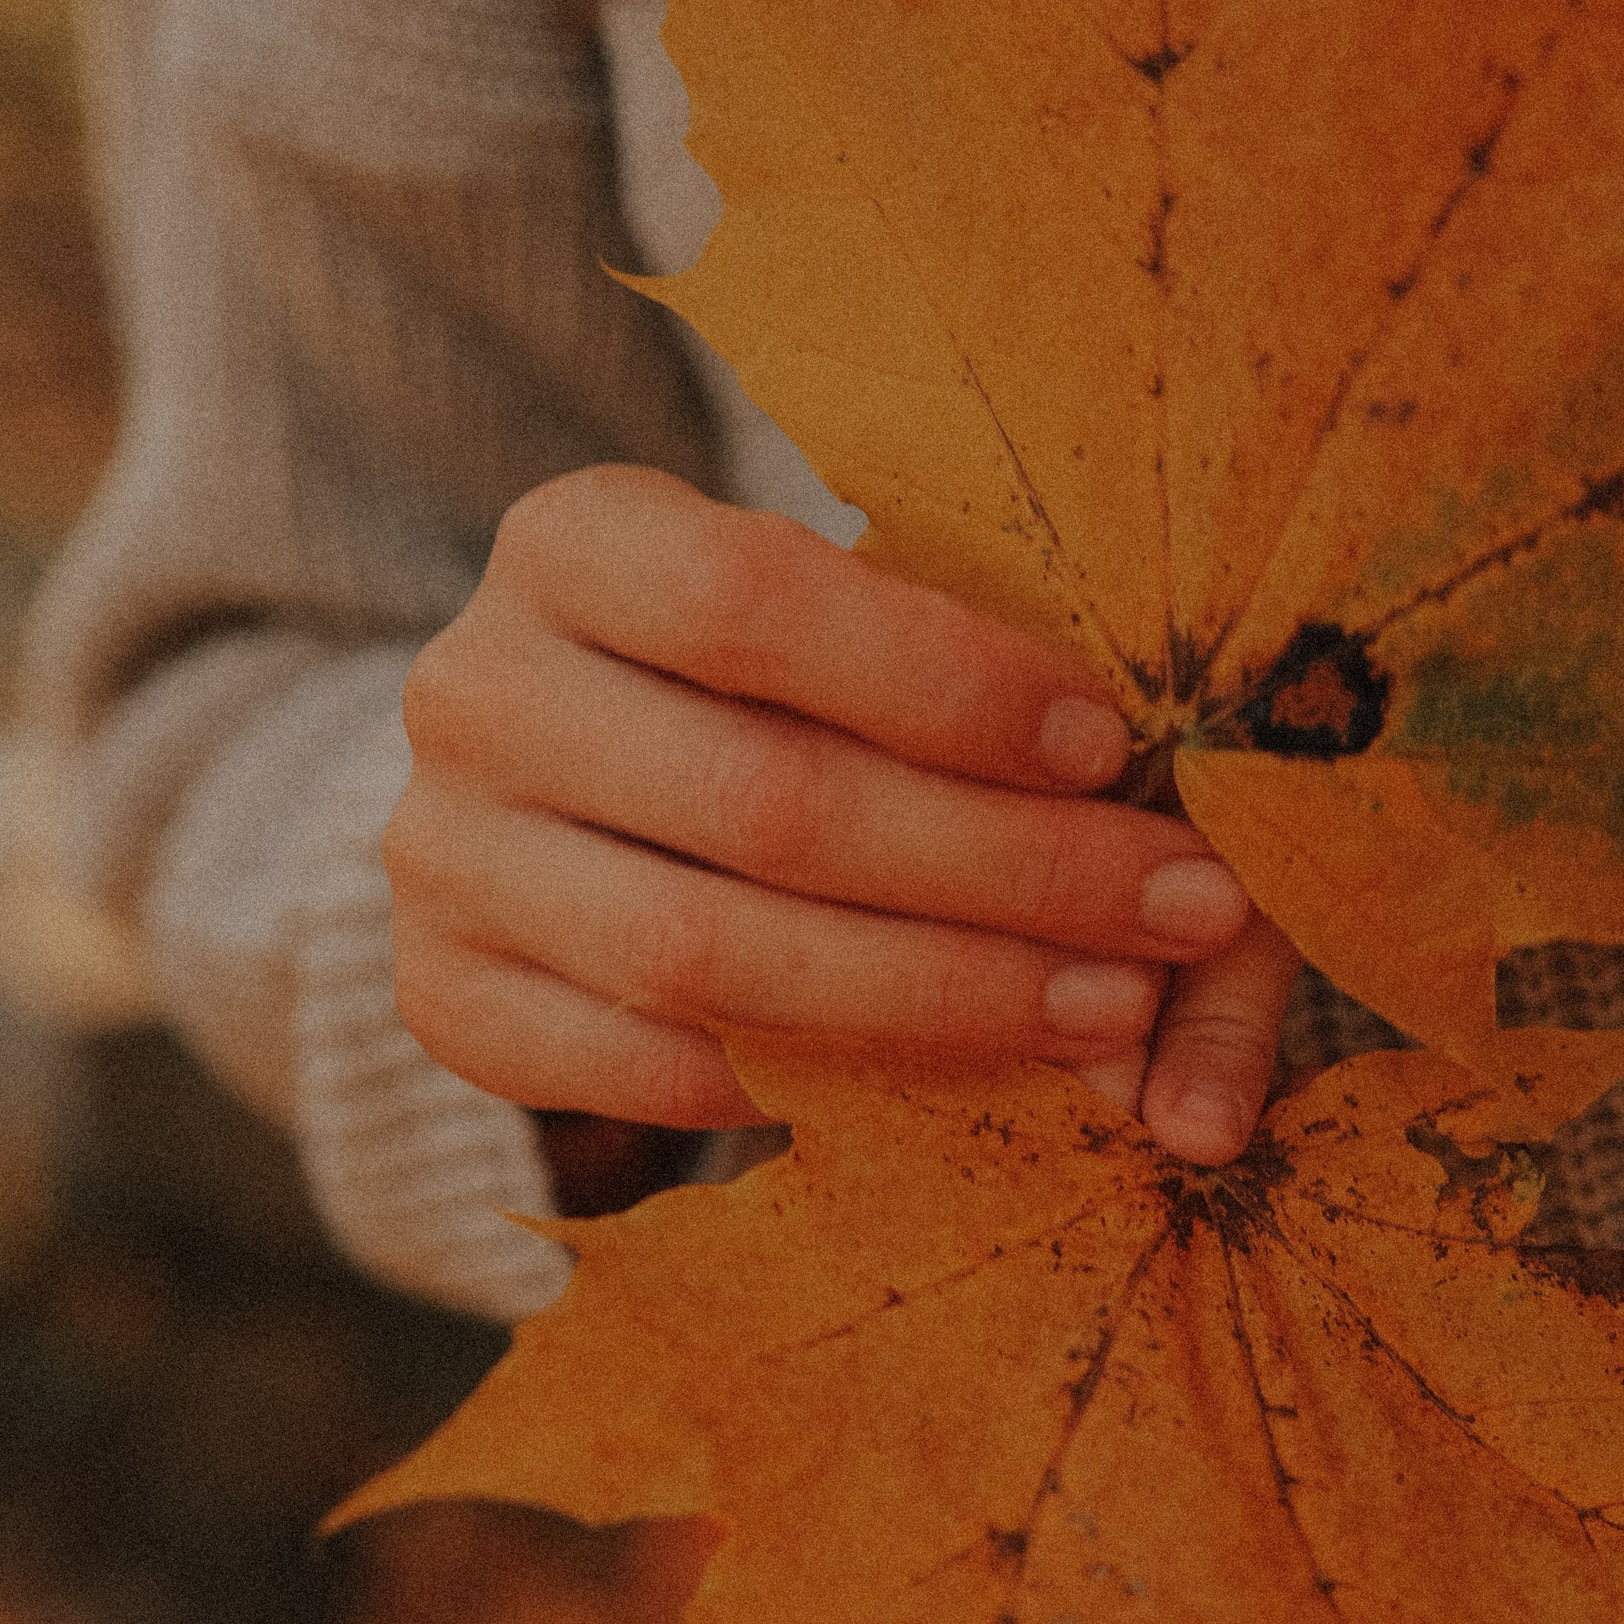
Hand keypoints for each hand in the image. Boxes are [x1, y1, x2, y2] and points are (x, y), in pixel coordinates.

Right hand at [389, 467, 1298, 1166]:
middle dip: (1004, 868)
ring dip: (942, 997)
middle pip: (764, 801)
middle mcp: (473, 690)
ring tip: (1110, 1009)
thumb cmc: (761, 678)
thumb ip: (982, 694)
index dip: (948, 682)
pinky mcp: (439, 996)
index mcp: (570, 540)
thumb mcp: (843, 622)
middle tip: (1180, 909)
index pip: (755, 599)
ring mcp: (438, 854)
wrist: (546, 775)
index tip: (1114, 747)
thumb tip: (1185, 863)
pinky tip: (953, 1076)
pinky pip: (643, 1070)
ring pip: (710, 959)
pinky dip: (808, 1083)